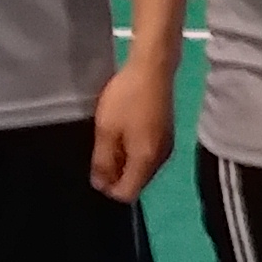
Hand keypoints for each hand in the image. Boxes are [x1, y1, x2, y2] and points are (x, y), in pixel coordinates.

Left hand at [88, 53, 174, 201]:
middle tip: (101, 150)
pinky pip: (147, 154)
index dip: (108, 188)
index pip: (127, 194)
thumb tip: (100, 185)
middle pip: (136, 182)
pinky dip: (134, 150)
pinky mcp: (166, 134)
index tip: (95, 169)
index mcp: (146, 161)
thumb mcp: (106, 129)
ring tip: (111, 137)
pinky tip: (124, 130)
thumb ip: (102, 161)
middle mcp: (160, 160)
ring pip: (141, 168)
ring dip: (124, 161)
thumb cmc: (127, 97)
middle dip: (116, 174)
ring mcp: (166, 146)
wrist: (153, 67)